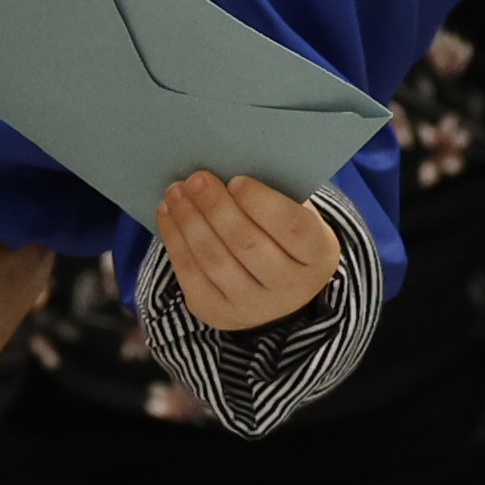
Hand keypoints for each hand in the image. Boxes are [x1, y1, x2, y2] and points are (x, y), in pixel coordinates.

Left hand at [155, 173, 338, 329]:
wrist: (278, 289)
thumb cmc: (284, 236)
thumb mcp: (296, 214)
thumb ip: (273, 195)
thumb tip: (226, 170)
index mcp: (317, 256)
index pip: (291, 228)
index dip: (261, 202)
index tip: (236, 180)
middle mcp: (290, 288)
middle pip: (247, 244)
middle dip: (216, 207)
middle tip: (196, 179)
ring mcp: (254, 307)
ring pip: (214, 260)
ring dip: (189, 221)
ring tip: (176, 192)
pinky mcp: (219, 314)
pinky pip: (191, 276)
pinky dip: (175, 241)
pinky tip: (167, 213)